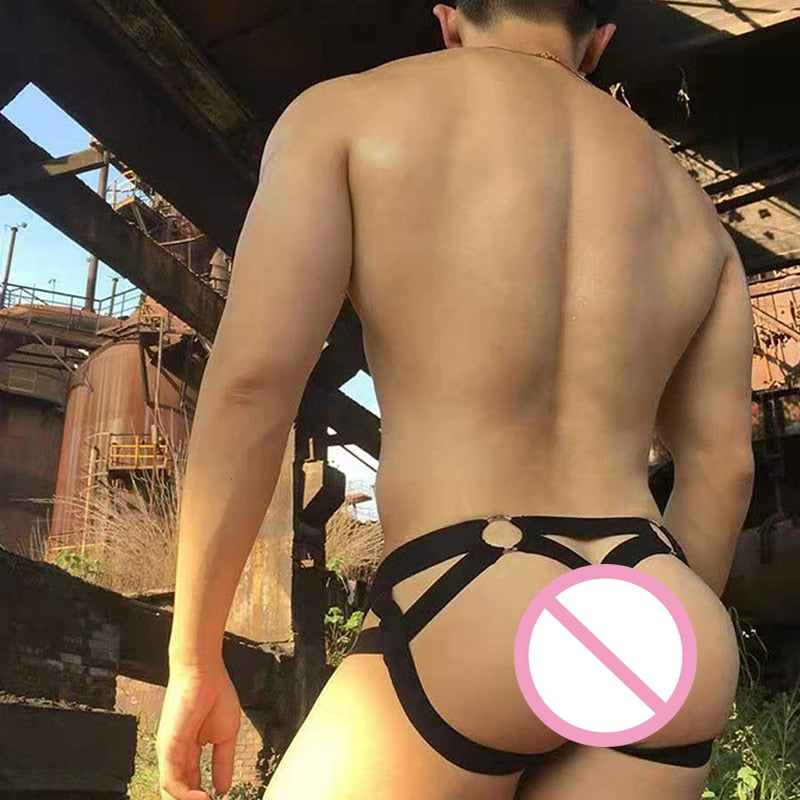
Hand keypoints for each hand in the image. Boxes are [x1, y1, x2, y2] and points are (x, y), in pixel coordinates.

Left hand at [156, 661, 240, 798]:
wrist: (204, 672)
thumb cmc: (216, 694)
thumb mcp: (226, 735)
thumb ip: (223, 763)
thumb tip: (224, 788)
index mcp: (189, 751)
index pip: (191, 784)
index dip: (202, 797)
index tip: (216, 799)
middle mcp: (176, 755)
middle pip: (178, 790)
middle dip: (192, 799)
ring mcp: (170, 753)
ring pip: (171, 790)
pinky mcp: (167, 747)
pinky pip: (171, 780)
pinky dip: (184, 794)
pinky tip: (203, 797)